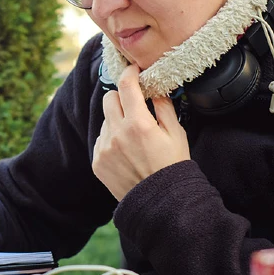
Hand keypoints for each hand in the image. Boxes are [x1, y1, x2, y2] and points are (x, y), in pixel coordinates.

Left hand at [92, 64, 189, 200]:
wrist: (160, 203)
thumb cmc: (172, 166)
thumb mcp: (176, 133)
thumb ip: (164, 106)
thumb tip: (154, 88)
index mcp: (138, 124)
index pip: (126, 86)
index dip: (130, 73)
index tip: (134, 71)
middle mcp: (117, 134)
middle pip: (109, 98)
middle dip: (121, 97)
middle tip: (135, 106)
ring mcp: (104, 149)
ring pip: (105, 120)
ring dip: (117, 121)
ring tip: (134, 138)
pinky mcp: (97, 162)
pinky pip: (101, 140)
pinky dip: (111, 139)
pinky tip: (126, 152)